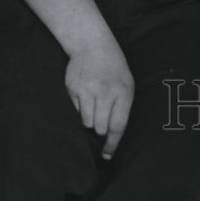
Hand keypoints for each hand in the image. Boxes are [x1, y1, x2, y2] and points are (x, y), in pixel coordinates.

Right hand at [65, 37, 134, 159]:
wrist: (92, 44)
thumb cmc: (113, 68)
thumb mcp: (126, 84)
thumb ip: (122, 107)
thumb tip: (112, 135)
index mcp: (123, 92)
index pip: (118, 126)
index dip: (112, 144)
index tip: (107, 155)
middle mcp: (106, 92)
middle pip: (100, 127)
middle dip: (100, 129)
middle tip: (101, 118)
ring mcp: (88, 90)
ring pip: (86, 122)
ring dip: (89, 120)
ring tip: (93, 104)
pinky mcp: (73, 89)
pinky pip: (76, 112)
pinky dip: (80, 110)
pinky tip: (84, 95)